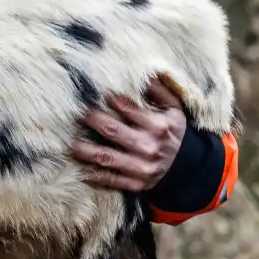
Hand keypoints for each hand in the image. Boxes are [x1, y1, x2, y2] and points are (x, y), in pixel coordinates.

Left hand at [70, 77, 186, 191]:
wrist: (189, 168)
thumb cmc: (175, 133)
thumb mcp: (175, 111)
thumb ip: (161, 92)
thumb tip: (146, 75)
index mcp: (158, 126)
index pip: (130, 110)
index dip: (112, 101)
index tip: (97, 93)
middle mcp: (149, 147)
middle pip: (113, 131)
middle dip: (92, 120)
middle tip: (76, 112)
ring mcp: (142, 167)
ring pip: (107, 157)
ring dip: (86, 151)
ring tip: (69, 144)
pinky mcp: (137, 183)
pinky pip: (112, 180)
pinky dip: (96, 177)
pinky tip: (81, 171)